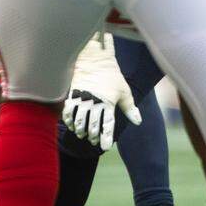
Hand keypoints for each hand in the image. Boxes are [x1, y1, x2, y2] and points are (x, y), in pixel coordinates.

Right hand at [61, 36, 140, 150]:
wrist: (95, 59)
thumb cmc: (112, 76)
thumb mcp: (125, 91)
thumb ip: (130, 108)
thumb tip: (138, 122)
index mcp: (108, 103)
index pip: (107, 125)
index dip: (106, 138)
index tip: (106, 147)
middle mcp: (94, 102)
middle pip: (92, 126)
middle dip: (93, 136)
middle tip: (94, 141)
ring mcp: (82, 98)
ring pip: (79, 121)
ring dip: (80, 130)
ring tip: (82, 135)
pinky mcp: (73, 94)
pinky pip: (68, 111)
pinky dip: (69, 120)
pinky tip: (72, 125)